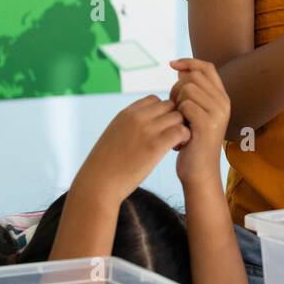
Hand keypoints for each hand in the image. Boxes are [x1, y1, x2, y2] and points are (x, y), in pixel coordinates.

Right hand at [70, 96, 187, 208]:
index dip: (162, 112)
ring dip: (181, 128)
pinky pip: (181, 131)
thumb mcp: (115, 136)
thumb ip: (129, 126)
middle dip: (174, 118)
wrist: (98, 184)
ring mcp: (146, 130)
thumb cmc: (106, 165)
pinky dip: (185, 138)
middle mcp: (136, 117)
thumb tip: (144, 125)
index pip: (154, 99)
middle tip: (172, 136)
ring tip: (175, 144)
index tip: (161, 128)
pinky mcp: (155, 146)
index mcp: (125, 113)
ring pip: (178, 116)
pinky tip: (177, 149)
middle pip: (169, 105)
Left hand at [167, 59, 231, 184]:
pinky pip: (185, 105)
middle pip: (193, 77)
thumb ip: (192, 92)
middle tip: (174, 108)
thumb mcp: (194, 113)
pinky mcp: (208, 124)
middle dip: (176, 88)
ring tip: (177, 120)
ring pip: (188, 89)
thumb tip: (180, 69)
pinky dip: (177, 114)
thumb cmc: (192, 142)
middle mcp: (224, 103)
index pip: (207, 67)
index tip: (171, 65)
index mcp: (222, 98)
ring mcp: (218, 113)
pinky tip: (179, 128)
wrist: (198, 172)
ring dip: (176, 102)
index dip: (189, 62)